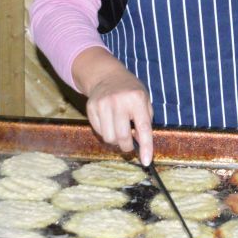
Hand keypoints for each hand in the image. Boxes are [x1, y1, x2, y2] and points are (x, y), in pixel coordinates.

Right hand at [73, 48, 154, 164]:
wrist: (107, 75)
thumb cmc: (130, 91)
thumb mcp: (145, 100)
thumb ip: (145, 121)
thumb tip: (141, 143)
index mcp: (137, 99)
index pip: (143, 128)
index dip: (146, 147)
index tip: (146, 161)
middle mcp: (119, 101)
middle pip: (122, 137)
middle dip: (127, 146)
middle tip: (129, 144)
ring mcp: (103, 104)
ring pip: (109, 138)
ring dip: (115, 140)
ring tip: (118, 131)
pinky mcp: (91, 108)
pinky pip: (99, 132)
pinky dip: (106, 133)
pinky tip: (109, 123)